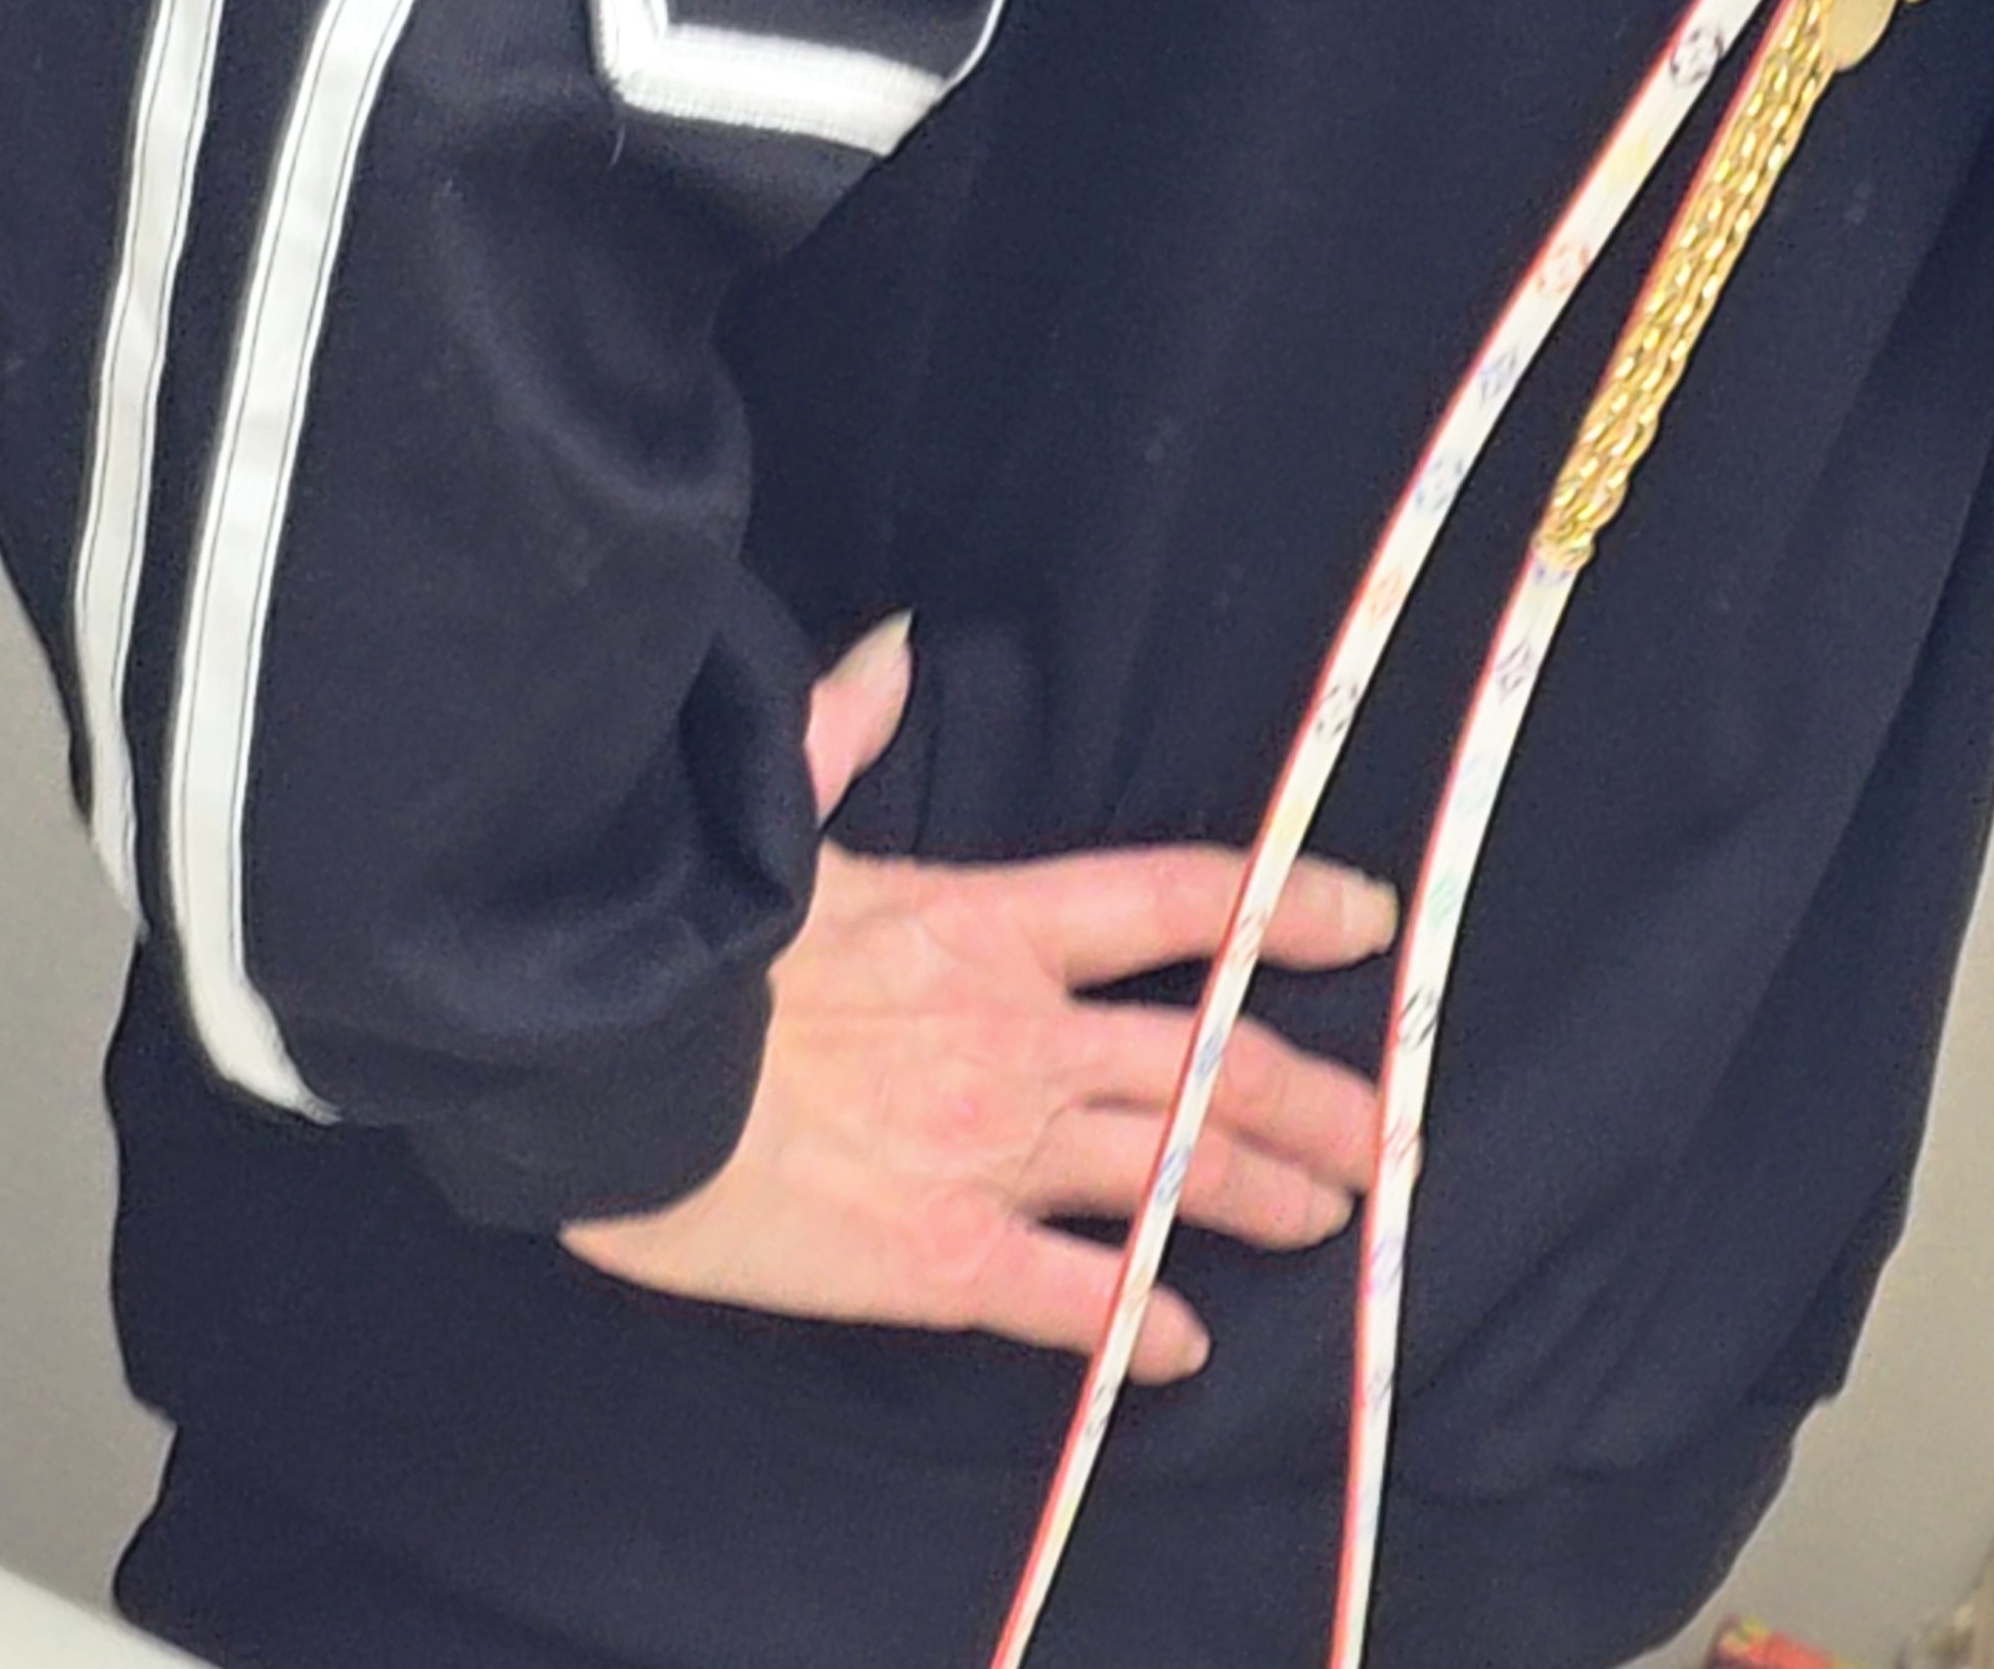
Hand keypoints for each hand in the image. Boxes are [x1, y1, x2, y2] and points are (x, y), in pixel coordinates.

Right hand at [562, 617, 1395, 1381]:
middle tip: (1385, 1130)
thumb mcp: (777, 820)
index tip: (1368, 918)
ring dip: (1261, 1193)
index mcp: (988, 923)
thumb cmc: (684, 947)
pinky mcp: (942, 1262)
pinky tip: (1183, 1345)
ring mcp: (991, 1150)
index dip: (1284, 905)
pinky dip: (1137, 1322)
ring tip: (1327, 1219)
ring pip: (1170, 1171)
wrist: (608, 1077)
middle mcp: (1020, 1034)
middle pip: (1210, 1057)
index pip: (1175, 899)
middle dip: (1313, 1095)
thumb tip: (895, 648)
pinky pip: (1073, 1299)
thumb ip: (846, 728)